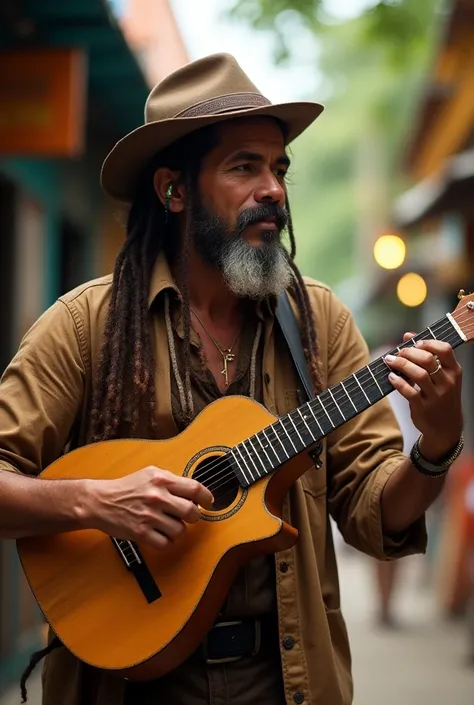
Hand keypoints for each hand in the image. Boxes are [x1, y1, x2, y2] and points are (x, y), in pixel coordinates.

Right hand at [82, 466, 213, 549]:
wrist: (100, 501)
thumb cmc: (127, 487)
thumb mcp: (150, 473)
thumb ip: (172, 480)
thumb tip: (195, 491)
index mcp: (161, 479)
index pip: (195, 489)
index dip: (207, 497)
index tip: (209, 502)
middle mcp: (157, 496)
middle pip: (192, 512)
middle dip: (193, 516)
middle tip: (187, 516)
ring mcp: (149, 516)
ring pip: (180, 530)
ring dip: (178, 530)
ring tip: (168, 524)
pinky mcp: (141, 533)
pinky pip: (166, 543)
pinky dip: (166, 541)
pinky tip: (160, 534)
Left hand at [384, 333, 462, 460]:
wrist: (446, 427)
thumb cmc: (442, 396)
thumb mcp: (442, 376)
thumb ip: (427, 355)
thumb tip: (407, 335)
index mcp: (454, 372)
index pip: (445, 349)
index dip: (428, 342)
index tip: (415, 343)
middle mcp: (448, 383)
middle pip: (428, 360)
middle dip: (409, 352)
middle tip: (398, 352)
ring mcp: (436, 396)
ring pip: (418, 374)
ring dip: (401, 364)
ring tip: (390, 360)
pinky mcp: (423, 407)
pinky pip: (409, 391)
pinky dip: (397, 382)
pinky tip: (390, 376)